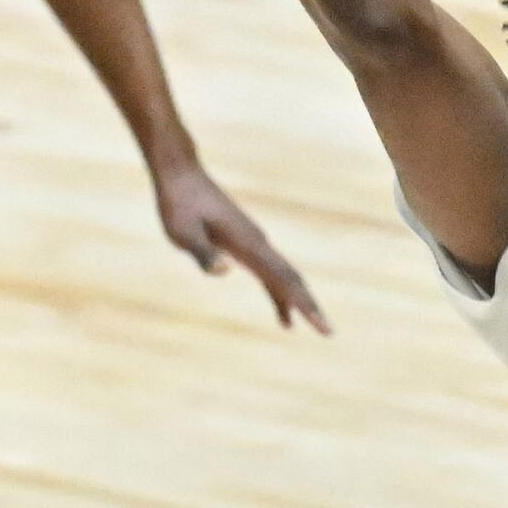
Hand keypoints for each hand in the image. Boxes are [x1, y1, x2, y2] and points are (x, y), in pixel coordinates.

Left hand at [153, 162, 330, 333]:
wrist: (181, 175)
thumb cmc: (179, 205)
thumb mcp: (183, 233)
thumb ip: (204, 252)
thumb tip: (226, 269)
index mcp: (248, 244)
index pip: (283, 280)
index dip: (304, 304)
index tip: (323, 326)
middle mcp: (258, 243)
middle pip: (291, 279)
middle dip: (309, 306)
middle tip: (328, 332)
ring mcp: (254, 242)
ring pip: (283, 276)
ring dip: (296, 301)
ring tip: (304, 327)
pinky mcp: (245, 242)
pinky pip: (269, 272)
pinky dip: (278, 293)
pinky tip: (280, 312)